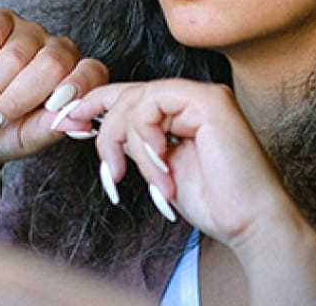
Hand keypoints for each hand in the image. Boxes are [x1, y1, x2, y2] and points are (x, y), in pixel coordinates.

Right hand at [0, 7, 105, 165]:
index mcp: (77, 80)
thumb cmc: (0, 131)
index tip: (52, 108)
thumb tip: (81, 125)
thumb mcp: (27, 139)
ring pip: (16, 53)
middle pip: (52, 64)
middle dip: (16, 99)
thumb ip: (52, 128)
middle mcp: (58, 51)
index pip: (91, 72)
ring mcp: (29, 32)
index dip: (75, 87)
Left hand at [60, 79, 315, 302]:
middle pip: (125, 95)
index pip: (127, 95)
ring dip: (129, 146)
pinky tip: (161, 167)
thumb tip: (94, 125)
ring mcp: (201, 95)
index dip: (91, 106)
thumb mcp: (158, 168)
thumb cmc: (213, 201)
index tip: (65, 124)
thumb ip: (134, 143)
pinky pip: (153, 105)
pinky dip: (146, 138)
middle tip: (109, 172)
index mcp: (181, 110)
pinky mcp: (208, 100)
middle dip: (104, 131)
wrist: (249, 221)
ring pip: (135, 101)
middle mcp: (191, 97)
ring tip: (148, 182)